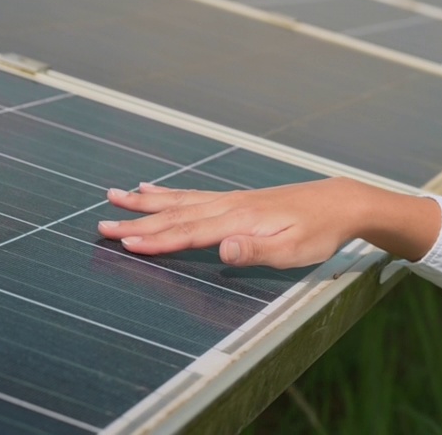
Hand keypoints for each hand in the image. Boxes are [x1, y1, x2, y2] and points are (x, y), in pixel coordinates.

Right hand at [97, 177, 440, 268]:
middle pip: (174, 215)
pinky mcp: (236, 199)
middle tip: (100, 224)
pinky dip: (169, 192)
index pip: (188, 233)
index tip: (123, 244)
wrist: (340, 203)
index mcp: (238, 221)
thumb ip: (257, 253)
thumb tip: (223, 250)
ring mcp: (231, 199)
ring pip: (179, 201)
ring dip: (145, 203)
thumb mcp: (295, 251)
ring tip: (113, 196)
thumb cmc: (319, 233)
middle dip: (137, 221)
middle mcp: (228, 206)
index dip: (155, 241)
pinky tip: (153, 188)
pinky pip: (193, 193)